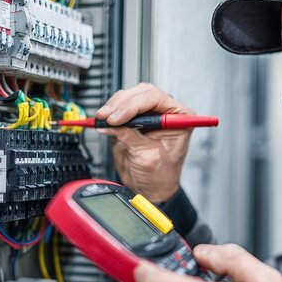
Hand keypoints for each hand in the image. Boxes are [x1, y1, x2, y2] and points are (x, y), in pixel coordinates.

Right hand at [96, 83, 193, 201]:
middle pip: (141, 93)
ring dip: (113, 106)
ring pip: (129, 96)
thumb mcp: (147, 156)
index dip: (134, 104)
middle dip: (121, 104)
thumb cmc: (160, 175)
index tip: (119, 118)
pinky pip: (120, 107)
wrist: (150, 188)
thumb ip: (131, 137)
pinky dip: (109, 113)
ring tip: (102, 119)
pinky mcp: (133, 118)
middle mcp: (165, 112)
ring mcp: (148, 113)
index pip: (156, 98)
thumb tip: (114, 124)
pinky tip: (102, 121)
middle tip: (107, 118)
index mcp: (179, 117)